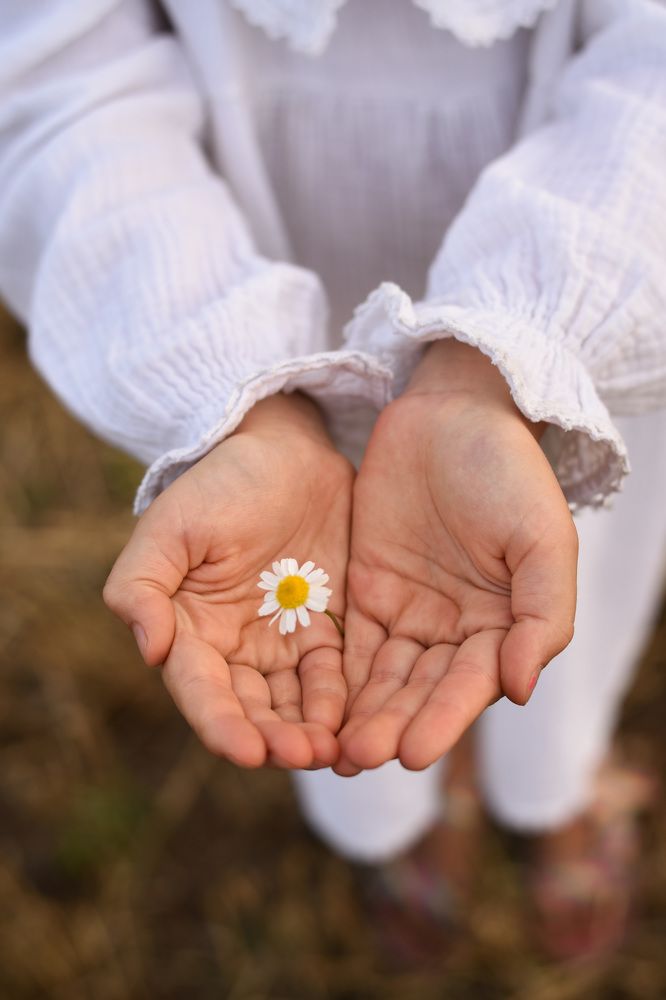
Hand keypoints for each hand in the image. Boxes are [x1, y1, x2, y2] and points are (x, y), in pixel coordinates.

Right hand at [103, 393, 350, 769]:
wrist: (285, 451)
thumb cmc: (220, 485)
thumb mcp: (172, 526)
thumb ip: (142, 586)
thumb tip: (149, 650)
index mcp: (191, 632)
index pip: (203, 691)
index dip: (222, 725)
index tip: (247, 751)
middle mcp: (235, 649)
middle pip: (252, 710)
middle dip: (275, 740)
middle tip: (304, 757)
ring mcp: (283, 643)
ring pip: (295, 705)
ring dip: (311, 732)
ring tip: (334, 751)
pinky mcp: (327, 630)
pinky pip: (336, 677)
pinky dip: (344, 702)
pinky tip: (359, 720)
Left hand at [337, 340, 577, 773]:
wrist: (452, 413)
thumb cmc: (508, 472)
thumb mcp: (542, 537)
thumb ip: (542, 613)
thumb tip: (520, 687)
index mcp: (502, 626)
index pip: (469, 684)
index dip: (442, 718)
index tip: (412, 754)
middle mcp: (455, 630)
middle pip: (420, 689)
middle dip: (391, 725)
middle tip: (359, 758)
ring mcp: (408, 612)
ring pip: (382, 676)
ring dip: (360, 713)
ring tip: (332, 749)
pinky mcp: (367, 590)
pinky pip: (349, 641)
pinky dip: (335, 675)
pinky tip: (315, 704)